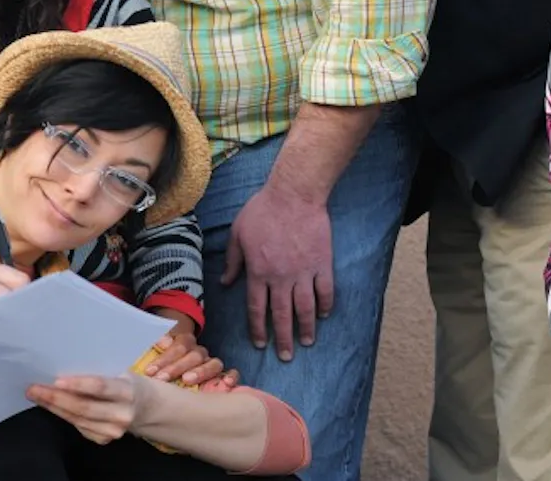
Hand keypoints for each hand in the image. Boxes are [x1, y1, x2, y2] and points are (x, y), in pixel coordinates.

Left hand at [27, 374, 141, 444]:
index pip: (100, 387)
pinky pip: (78, 426)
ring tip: (35, 394)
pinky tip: (50, 405)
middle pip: (83, 407)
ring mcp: (113, 431)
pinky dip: (62, 414)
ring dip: (53, 407)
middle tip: (34, 388)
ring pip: (77, 419)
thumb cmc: (126, 381)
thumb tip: (63, 365)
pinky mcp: (103, 439)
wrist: (146, 407)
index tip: (56, 380)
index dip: (78, 385)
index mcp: (127, 391)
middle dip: (55, 398)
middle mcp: (121, 414)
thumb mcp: (119, 371)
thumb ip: (99, 371)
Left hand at [139, 316, 232, 387]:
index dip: (164, 358)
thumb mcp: (159, 351)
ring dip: (200, 371)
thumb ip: (159, 344)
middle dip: (177, 367)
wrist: (182, 360)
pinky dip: (231, 376)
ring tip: (187, 380)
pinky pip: (231, 373)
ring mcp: (212, 364)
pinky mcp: (223, 376)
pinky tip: (227, 383)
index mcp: (185, 342)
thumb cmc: (167, 361)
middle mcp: (200, 353)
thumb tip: (163, 342)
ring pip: (213, 363)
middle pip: (194, 356)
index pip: (178, 346)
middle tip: (163, 378)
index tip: (150, 371)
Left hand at [221, 186, 331, 359]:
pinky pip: (326, 291)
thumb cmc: (263, 210)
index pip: (257, 308)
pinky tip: (324, 315)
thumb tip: (225, 283)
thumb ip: (233, 260)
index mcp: (258, 272)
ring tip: (306, 342)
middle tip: (285, 356)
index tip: (261, 343)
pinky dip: (326, 305)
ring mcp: (304, 272)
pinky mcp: (322, 264)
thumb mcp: (238, 233)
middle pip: (282, 315)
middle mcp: (281, 278)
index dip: (258, 328)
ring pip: (305, 309)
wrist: (294, 194)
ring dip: (306, 328)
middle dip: (283, 339)